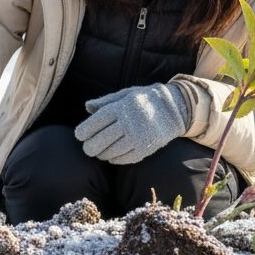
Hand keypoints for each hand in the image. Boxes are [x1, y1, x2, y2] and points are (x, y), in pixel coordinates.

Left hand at [74, 82, 191, 163]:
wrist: (175, 108)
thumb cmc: (144, 100)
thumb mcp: (125, 94)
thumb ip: (105, 101)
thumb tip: (87, 107)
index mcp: (121, 108)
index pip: (96, 122)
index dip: (84, 131)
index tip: (79, 136)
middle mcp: (129, 122)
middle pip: (101, 140)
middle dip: (90, 147)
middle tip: (87, 148)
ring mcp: (138, 137)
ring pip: (111, 151)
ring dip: (102, 154)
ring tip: (98, 153)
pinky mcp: (146, 148)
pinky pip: (125, 158)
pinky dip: (115, 159)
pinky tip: (111, 157)